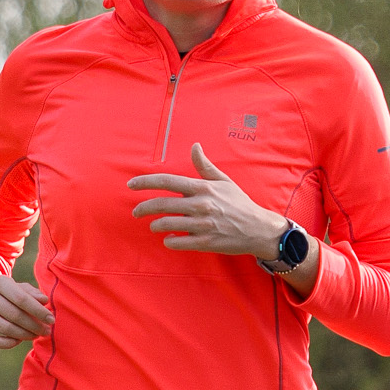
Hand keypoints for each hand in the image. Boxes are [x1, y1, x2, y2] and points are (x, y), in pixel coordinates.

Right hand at [0, 271, 53, 349]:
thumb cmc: (3, 295)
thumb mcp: (17, 288)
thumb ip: (31, 293)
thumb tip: (44, 301)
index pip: (21, 299)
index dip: (39, 311)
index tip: (51, 320)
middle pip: (15, 315)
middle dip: (34, 325)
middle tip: (46, 331)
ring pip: (6, 328)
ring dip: (25, 335)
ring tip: (35, 335)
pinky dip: (8, 343)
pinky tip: (18, 340)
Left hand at [129, 144, 291, 258]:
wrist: (258, 229)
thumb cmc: (239, 203)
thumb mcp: (224, 181)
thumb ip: (205, 166)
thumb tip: (195, 146)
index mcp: (203, 188)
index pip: (168, 181)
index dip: (146, 182)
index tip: (131, 184)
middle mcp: (201, 205)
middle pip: (163, 204)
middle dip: (144, 208)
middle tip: (135, 211)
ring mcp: (202, 225)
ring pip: (167, 225)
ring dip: (156, 225)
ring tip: (154, 225)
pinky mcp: (205, 242)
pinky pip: (178, 243)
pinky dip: (170, 242)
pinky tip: (169, 239)